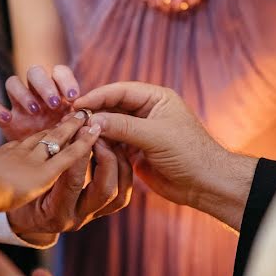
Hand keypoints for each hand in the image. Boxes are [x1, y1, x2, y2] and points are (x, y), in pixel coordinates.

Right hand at [0, 65, 81, 141]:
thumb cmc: (66, 148)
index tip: (74, 96)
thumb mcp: (76, 137)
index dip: (66, 80)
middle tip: (55, 104)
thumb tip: (88, 124)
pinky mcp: (4, 119)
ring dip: (24, 94)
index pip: (59, 72)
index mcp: (58, 93)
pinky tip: (8, 119)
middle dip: (45, 85)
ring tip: (35, 111)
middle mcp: (36, 95)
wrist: (43, 167)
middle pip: (34, 72)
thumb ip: (81, 128)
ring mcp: (18, 106)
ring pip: (12, 82)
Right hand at [0, 113, 100, 242]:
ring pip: (58, 139)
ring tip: (89, 116)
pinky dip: (82, 144)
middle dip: (60, 123)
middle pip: (44, 135)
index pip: (27, 142)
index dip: (42, 133)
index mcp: (4, 156)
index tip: (53, 124)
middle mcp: (21, 154)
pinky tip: (94, 135)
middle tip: (76, 111)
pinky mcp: (44, 173)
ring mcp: (33, 161)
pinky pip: (68, 156)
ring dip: (75, 127)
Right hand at [7, 138, 132, 242]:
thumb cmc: (21, 190)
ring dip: (117, 161)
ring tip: (108, 137)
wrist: (27, 218)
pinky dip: (123, 169)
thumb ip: (43, 159)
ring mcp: (92, 216)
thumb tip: (64, 123)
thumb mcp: (25, 178)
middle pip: (104, 189)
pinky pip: (123, 193)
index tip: (79, 127)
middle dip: (105, 155)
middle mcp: (77, 219)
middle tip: (99, 130)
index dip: (78, 152)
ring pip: (118, 192)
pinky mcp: (103, 211)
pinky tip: (116, 148)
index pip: (72, 181)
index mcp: (55, 213)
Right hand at [75, 82, 256, 228]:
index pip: (120, 91)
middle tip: (72, 120)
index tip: (77, 104)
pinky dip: (102, 146)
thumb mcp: (155, 136)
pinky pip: (114, 144)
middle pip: (113, 107)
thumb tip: (92, 120)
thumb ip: (123, 126)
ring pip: (111, 126)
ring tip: (77, 136)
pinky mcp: (136, 150)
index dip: (98, 96)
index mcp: (156, 98)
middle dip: (94, 113)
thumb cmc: (189, 154)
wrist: (204, 184)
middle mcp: (147, 111)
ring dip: (96, 131)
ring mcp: (141, 131)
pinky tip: (88, 149)